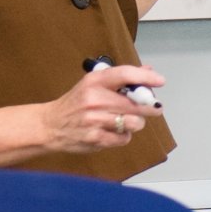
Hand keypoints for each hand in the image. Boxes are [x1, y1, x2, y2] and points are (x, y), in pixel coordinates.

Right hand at [39, 64, 166, 153]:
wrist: (50, 125)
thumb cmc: (75, 103)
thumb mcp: (92, 84)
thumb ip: (120, 78)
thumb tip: (148, 73)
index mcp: (94, 81)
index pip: (125, 75)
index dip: (146, 78)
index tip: (160, 81)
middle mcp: (95, 99)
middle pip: (136, 103)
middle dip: (149, 107)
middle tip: (154, 108)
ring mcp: (95, 120)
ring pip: (134, 123)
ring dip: (135, 123)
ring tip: (126, 121)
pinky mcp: (96, 138)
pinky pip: (124, 138)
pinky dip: (123, 136)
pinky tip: (114, 131)